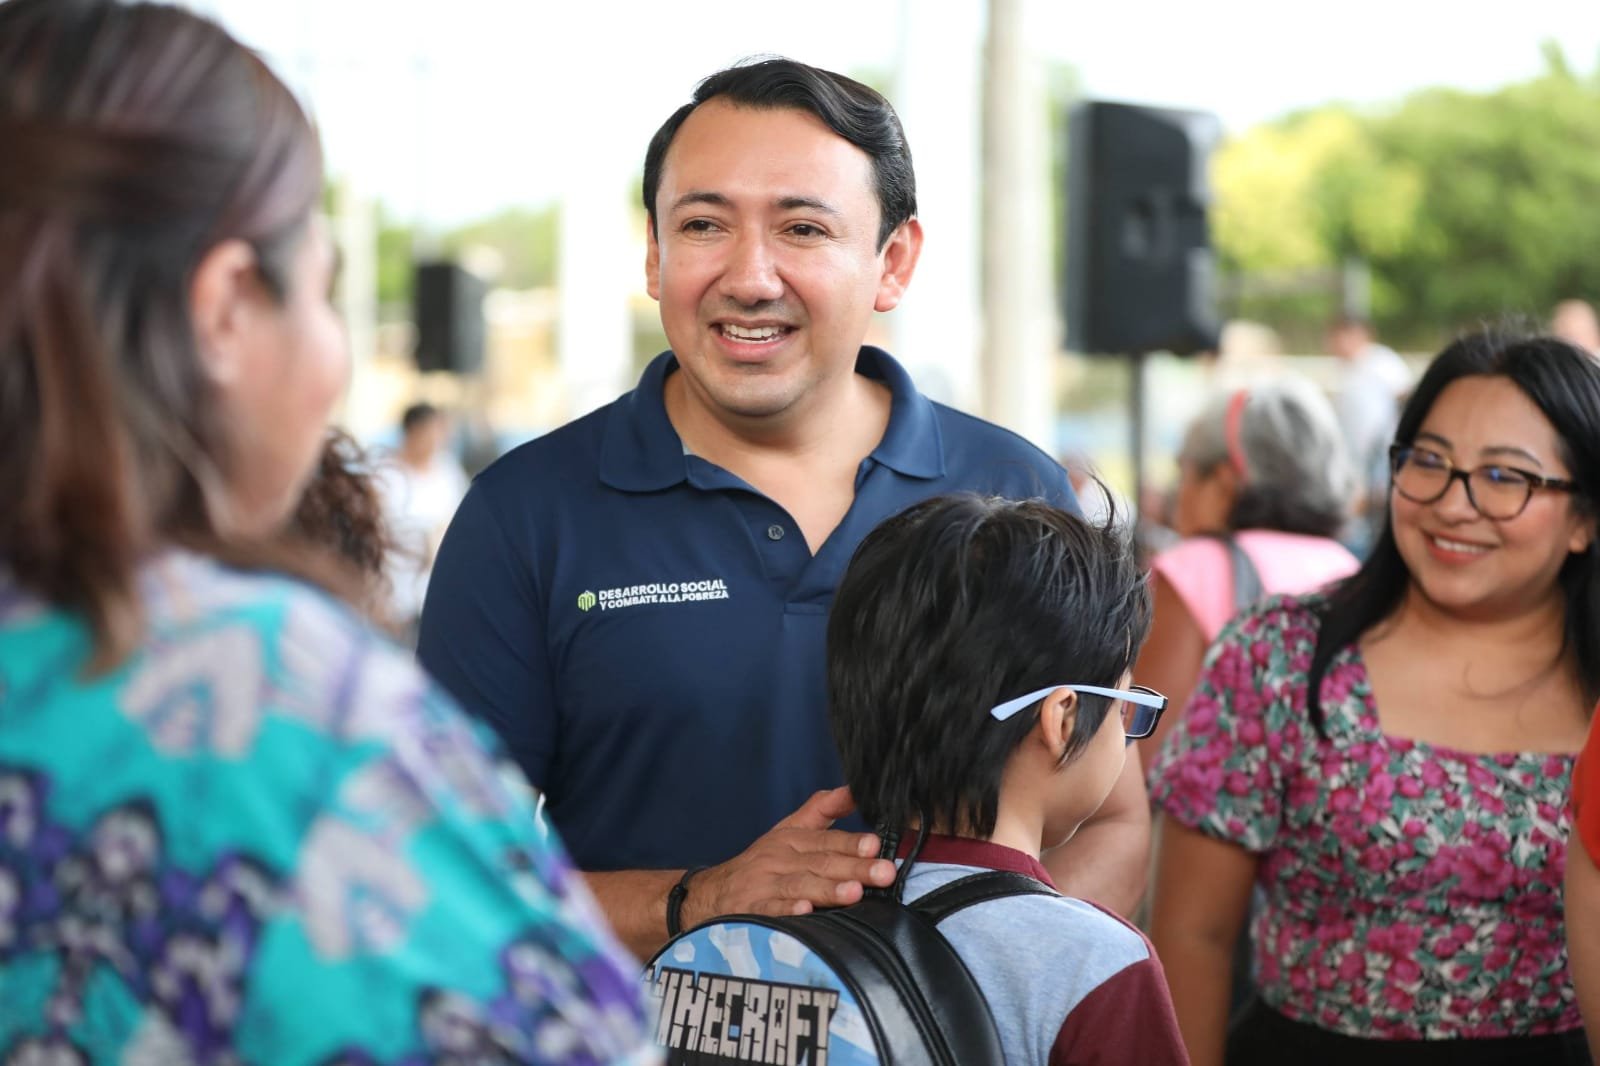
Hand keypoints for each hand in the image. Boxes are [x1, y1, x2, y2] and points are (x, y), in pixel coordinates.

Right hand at [681, 787, 896, 926]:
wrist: (713, 893)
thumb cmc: (763, 863)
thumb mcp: (790, 830)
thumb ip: (824, 809)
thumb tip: (857, 789)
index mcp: (792, 839)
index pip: (826, 839)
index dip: (851, 842)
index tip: (875, 845)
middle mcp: (779, 859)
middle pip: (821, 863)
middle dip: (853, 868)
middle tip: (882, 873)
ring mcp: (764, 885)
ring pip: (799, 886)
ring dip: (827, 890)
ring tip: (853, 893)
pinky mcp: (750, 910)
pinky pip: (770, 910)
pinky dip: (786, 911)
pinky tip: (805, 912)